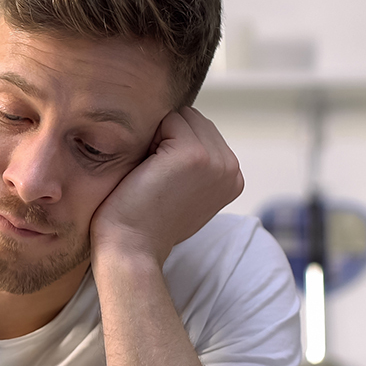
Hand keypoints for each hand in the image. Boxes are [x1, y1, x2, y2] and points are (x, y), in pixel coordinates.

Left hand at [90, 106, 242, 266]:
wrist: (132, 248)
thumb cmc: (144, 221)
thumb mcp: (184, 192)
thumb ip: (196, 166)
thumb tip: (181, 127)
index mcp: (233, 178)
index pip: (203, 132)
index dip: (173, 148)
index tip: (165, 183)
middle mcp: (232, 169)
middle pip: (194, 120)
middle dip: (168, 139)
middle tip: (155, 179)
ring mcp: (216, 161)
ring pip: (182, 117)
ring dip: (159, 138)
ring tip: (152, 175)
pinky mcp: (194, 154)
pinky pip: (168, 119)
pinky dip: (150, 138)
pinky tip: (147, 171)